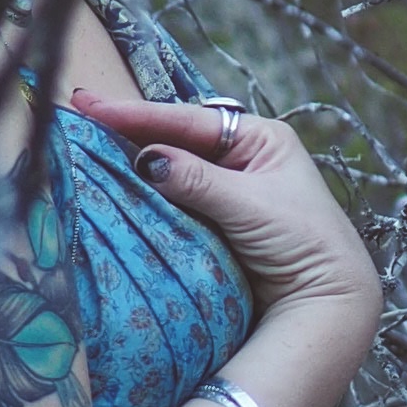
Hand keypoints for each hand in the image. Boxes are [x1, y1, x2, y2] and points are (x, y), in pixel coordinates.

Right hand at [73, 94, 381, 359]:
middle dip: (131, 130)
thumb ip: (196, 180)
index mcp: (261, 138)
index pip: (189, 120)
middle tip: (80, 114)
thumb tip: (145, 159)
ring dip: (135, 161)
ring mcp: (228, 189)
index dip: (139, 114)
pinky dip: (148, 193)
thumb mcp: (248, 204)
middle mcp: (243, 157)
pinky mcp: (216, 222)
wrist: (326, 300)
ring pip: (172, 168)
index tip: (93, 106)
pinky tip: (118, 184)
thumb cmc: (303, 242)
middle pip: (176, 138)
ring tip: (88, 145)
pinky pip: (174, 199)